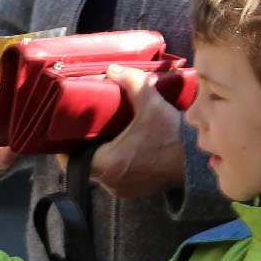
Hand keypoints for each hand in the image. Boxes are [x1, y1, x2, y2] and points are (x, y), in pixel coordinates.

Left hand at [76, 65, 184, 199]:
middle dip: (82, 147)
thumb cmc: (173, 135)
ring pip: (99, 171)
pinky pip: (113, 177)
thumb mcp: (151, 103)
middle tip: (84, 128)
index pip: (70, 161)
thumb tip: (112, 69)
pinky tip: (118, 147)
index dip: (64, 147)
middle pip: (84, 164)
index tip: (64, 132)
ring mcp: (122, 189)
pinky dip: (112, 163)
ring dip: (98, 155)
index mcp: (108, 164)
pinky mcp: (134, 191)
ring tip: (101, 135)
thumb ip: (131, 82)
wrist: (197, 160)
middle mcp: (111, 182)